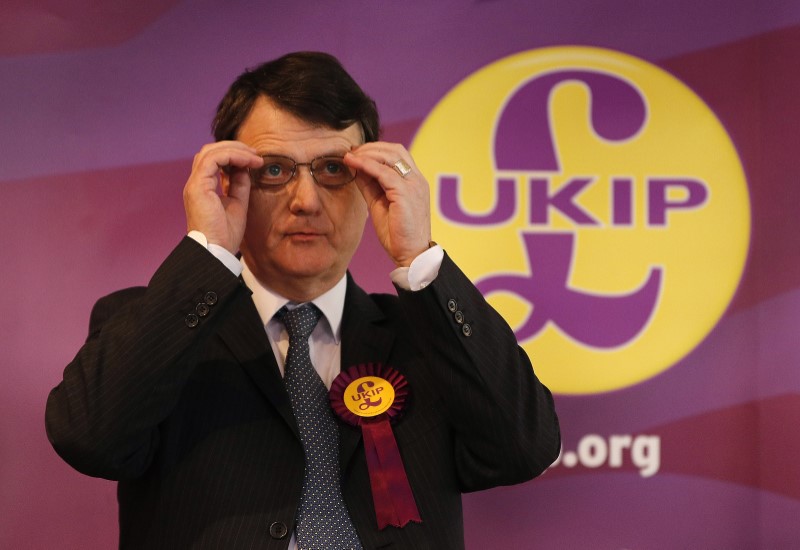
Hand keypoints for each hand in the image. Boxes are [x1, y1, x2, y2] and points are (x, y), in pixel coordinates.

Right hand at [183, 141, 263, 253]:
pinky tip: (248, 162)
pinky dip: (232, 155)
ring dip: (235, 150)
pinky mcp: (197, 186)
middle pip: (210, 151)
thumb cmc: (225, 234)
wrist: (216, 250)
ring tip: (254, 157)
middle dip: (234, 148)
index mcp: (203, 187)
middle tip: (255, 154)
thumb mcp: (237, 203)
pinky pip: (214, 159)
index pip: (214, 161)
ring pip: (210, 151)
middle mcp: (196, 183)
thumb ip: (239, 184)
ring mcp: (195, 183)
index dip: (234, 155)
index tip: (254, 160)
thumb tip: (245, 167)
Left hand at [344, 142, 431, 266]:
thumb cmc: (397, 234)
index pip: (397, 154)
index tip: (356, 152)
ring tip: (350, 156)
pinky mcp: (406, 194)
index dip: (376, 149)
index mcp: (414, 182)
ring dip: (367, 153)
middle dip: (370, 147)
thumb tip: (356, 169)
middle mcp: (417, 180)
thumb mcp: (380, 204)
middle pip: (395, 150)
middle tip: (351, 152)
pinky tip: (353, 164)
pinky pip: (384, 173)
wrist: (410, 255)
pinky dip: (367, 165)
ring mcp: (414, 186)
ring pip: (390, 157)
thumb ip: (371, 185)